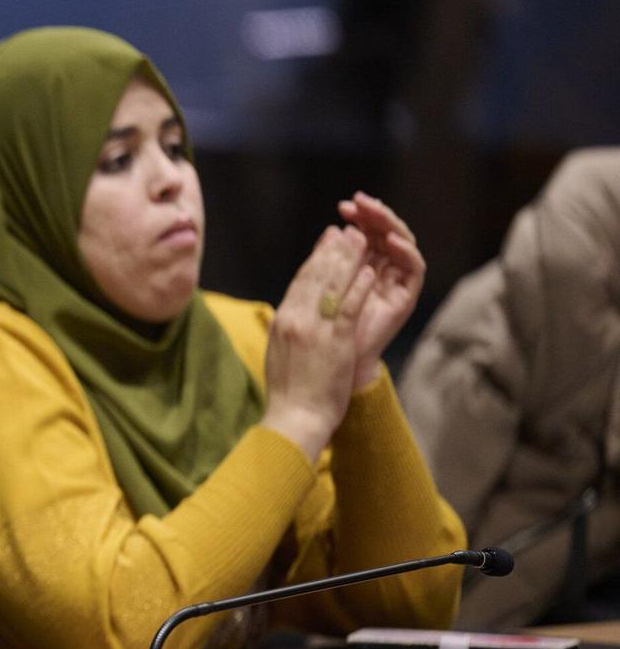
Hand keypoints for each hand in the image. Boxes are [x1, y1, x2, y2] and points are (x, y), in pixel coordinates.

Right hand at [262, 226, 376, 462]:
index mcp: (282, 322)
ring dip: (348, 259)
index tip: (326, 243)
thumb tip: (294, 311)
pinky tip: (369, 271)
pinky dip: (359, 286)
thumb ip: (289, 328)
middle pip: (315, 277)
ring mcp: (315, 330)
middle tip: (345, 231)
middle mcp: (296, 320)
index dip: (315, 259)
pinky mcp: (335, 341)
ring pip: (333, 286)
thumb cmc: (289, 391)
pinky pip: (349, 307)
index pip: (300, 282)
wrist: (294, 417)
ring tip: (360, 240)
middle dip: (332, 251)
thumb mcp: (280, 352)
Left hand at [337, 192, 424, 390]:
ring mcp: (396, 283)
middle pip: (384, 234)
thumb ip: (329, 261)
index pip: (365, 234)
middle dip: (373, 216)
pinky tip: (391, 240)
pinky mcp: (407, 296)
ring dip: (389, 226)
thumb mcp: (322, 288)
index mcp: (359, 267)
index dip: (357, 218)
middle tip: (359, 202)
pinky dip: (405, 251)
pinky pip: (414, 267)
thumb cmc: (323, 330)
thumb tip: (330, 230)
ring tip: (375, 213)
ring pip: (401, 244)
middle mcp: (382, 271)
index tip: (342, 206)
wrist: (333, 366)